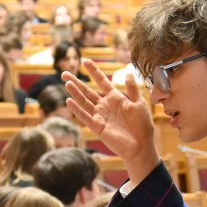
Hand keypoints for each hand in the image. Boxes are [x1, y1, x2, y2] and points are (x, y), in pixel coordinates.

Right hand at [63, 59, 158, 182]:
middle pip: (87, 91)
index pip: (102, 81)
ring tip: (67, 82)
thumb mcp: (139, 103)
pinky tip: (69, 100)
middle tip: (64, 73)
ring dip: (75, 92)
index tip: (86, 61)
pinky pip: (85, 116)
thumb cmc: (143, 126)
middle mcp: (105, 106)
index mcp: (116, 98)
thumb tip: (128, 72)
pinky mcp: (97, 127)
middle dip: (76, 82)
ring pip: (84, 102)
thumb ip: (132, 89)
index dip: (94, 71)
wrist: (141, 145)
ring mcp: (100, 116)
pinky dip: (77, 109)